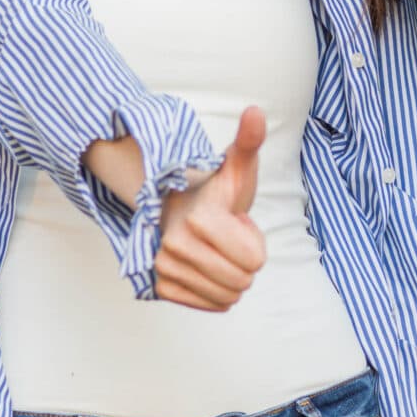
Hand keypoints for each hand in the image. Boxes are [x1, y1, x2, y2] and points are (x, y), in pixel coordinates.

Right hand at [155, 108, 266, 310]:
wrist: (176, 205)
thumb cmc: (216, 189)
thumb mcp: (237, 166)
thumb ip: (249, 141)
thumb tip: (256, 111)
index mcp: (201, 218)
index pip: (256, 260)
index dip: (254, 241)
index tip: (236, 221)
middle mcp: (175, 244)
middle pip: (243, 281)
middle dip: (244, 261)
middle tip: (227, 237)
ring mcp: (164, 266)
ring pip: (228, 297)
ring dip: (230, 276)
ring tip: (215, 249)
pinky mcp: (160, 286)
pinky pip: (210, 305)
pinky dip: (216, 292)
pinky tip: (206, 266)